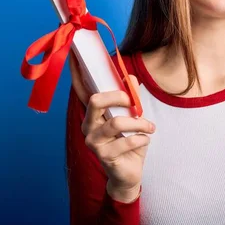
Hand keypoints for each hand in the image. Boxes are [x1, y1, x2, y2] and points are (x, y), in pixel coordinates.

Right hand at [70, 52, 154, 201]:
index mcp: (93, 113)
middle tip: (134, 102)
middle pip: (96, 101)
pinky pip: (126, 141)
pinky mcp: (103, 156)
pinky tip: (145, 140)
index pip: (82, 89)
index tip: (75, 52)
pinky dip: (141, 139)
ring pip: (116, 122)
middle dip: (118, 97)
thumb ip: (131, 98)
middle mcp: (88, 125)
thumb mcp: (133, 117)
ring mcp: (93, 141)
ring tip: (150, 127)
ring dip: (139, 123)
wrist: (130, 172)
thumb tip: (131, 77)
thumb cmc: (129, 141)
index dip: (76, 71)